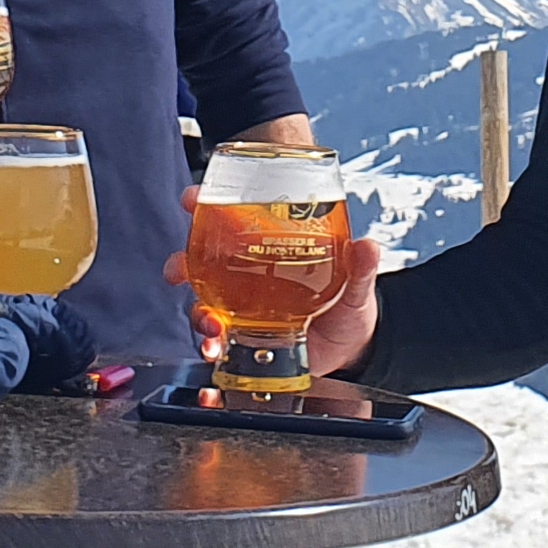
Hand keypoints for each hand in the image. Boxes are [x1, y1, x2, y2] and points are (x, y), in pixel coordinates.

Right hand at [160, 188, 384, 375]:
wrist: (349, 348)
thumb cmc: (346, 304)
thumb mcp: (355, 284)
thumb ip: (360, 267)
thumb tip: (367, 246)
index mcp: (268, 249)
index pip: (229, 220)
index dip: (204, 206)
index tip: (191, 199)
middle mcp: (247, 276)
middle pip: (202, 262)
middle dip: (182, 262)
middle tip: (180, 269)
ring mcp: (243, 308)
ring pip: (204, 302)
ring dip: (197, 310)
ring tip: (209, 321)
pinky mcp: (244, 338)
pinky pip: (218, 338)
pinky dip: (211, 343)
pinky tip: (216, 346)